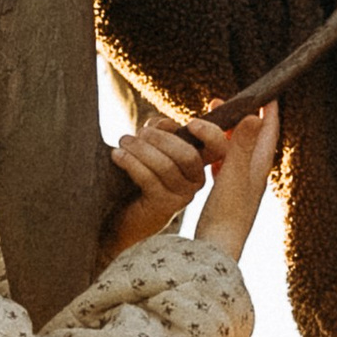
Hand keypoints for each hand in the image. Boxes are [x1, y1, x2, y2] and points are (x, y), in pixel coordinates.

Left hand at [101, 115, 221, 257]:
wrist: (123, 213)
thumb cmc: (139, 174)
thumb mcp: (153, 145)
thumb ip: (162, 130)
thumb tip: (166, 124)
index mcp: (199, 163)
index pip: (219, 148)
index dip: (210, 134)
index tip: (190, 124)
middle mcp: (197, 182)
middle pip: (188, 155)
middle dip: (161, 139)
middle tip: (137, 134)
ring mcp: (183, 196)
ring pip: (167, 167)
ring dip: (141, 150)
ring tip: (123, 143)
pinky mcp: (165, 207)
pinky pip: (150, 180)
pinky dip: (132, 163)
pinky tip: (117, 156)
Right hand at [191, 103, 278, 262]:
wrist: (217, 250)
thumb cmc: (227, 215)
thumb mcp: (234, 176)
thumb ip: (243, 146)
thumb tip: (256, 116)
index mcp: (258, 168)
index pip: (268, 133)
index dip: (269, 112)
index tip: (267, 93)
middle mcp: (252, 176)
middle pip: (250, 140)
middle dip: (239, 118)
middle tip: (220, 103)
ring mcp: (240, 188)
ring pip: (235, 153)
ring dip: (225, 135)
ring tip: (208, 124)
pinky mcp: (226, 198)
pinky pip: (222, 167)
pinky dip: (215, 154)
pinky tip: (204, 156)